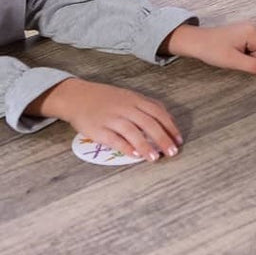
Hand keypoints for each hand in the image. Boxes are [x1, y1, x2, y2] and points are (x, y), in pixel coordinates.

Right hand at [30, 78, 181, 161]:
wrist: (77, 97)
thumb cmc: (106, 99)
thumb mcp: (129, 97)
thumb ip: (147, 106)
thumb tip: (167, 120)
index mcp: (135, 100)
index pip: (158, 113)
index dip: (170, 127)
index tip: (178, 140)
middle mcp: (125, 108)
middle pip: (148, 123)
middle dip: (162, 138)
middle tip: (172, 152)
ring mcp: (111, 118)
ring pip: (132, 132)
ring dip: (146, 146)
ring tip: (155, 158)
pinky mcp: (98, 129)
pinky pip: (113, 139)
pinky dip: (125, 147)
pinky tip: (135, 155)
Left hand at [164, 22, 255, 75]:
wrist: (195, 41)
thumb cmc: (212, 49)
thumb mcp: (233, 61)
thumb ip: (254, 66)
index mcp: (252, 33)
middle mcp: (253, 28)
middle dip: (255, 60)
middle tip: (235, 59)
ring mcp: (248, 30)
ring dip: (249, 58)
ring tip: (230, 55)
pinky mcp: (244, 34)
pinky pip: (252, 48)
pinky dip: (246, 55)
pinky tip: (233, 53)